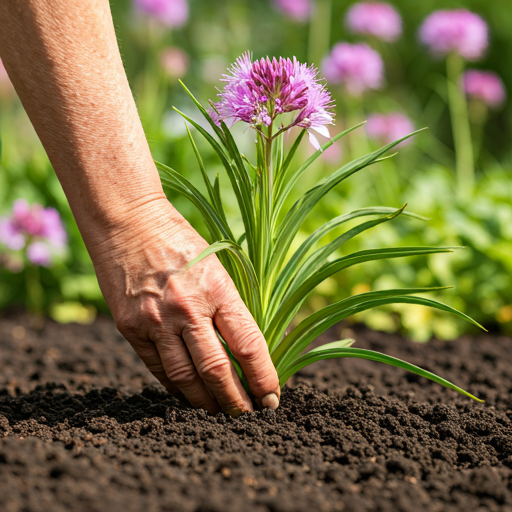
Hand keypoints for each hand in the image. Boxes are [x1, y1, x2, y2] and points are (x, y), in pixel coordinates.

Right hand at [89, 199, 279, 415]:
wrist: (128, 222)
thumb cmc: (181, 241)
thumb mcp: (218, 265)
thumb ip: (234, 305)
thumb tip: (256, 347)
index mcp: (217, 289)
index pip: (248, 345)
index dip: (264, 376)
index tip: (271, 397)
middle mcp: (187, 308)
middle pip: (217, 370)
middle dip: (236, 400)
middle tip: (247, 415)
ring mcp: (156, 321)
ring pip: (185, 378)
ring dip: (205, 402)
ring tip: (218, 413)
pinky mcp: (130, 328)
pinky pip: (158, 369)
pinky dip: (176, 388)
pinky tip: (188, 396)